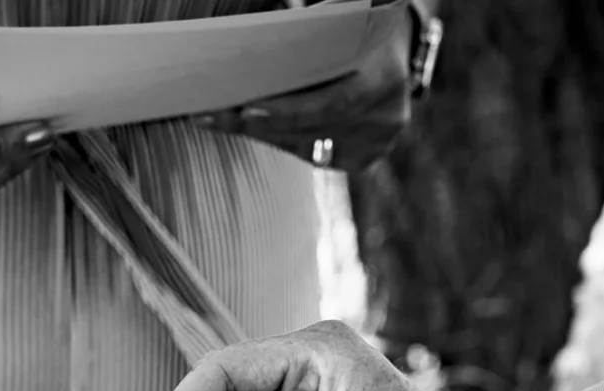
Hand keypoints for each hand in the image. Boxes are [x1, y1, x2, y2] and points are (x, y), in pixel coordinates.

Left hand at [192, 6, 413, 171]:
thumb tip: (254, 43)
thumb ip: (307, 34)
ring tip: (216, 118)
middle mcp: (386, 115)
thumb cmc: (355, 27)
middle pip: (311, 128)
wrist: (392, 49)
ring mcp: (377, 142)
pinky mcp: (364, 158)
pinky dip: (279, 139)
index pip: (334, 104)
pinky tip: (249, 127)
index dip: (289, 111)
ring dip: (259, 132)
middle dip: (257, 123)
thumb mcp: (338, 20)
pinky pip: (311, 154)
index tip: (245, 110)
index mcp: (387, 76)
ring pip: (304, 145)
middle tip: (212, 115)